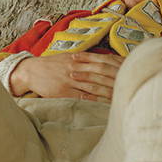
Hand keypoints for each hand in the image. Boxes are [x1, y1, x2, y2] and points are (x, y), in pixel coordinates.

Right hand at [9, 51, 123, 102]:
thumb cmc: (50, 65)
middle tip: (130, 84)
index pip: (101, 63)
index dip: (115, 67)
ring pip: (93, 86)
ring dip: (107, 91)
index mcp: (78, 59)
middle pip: (100, 74)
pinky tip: (102, 104)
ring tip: (120, 96)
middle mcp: (76, 68)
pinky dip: (93, 100)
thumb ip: (83, 59)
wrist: (31, 71)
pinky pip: (81, 96)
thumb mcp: (67, 57)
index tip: (127, 72)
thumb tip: (101, 60)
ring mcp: (70, 80)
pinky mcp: (64, 91)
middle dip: (115, 79)